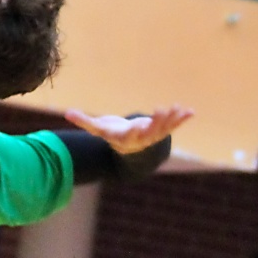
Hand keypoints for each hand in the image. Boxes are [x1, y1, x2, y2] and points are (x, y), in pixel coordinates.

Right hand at [64, 106, 192, 155]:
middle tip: (161, 110)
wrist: (130, 149)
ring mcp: (154, 135)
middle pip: (151, 131)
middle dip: (157, 122)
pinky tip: (191, 111)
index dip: (134, 131)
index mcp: (127, 138)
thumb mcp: (98, 129)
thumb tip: (67, 113)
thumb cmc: (112, 134)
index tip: (137, 126)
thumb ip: (84, 121)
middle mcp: (142, 139)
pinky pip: (173, 126)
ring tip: (178, 108)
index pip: (130, 135)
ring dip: (172, 119)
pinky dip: (181, 119)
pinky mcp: (162, 130)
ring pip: (164, 128)